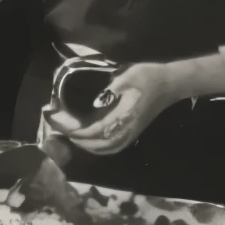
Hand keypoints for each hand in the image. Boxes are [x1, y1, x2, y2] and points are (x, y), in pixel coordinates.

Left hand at [44, 63, 177, 155]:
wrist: (170, 84)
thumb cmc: (148, 77)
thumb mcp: (129, 76)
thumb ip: (112, 89)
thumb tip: (96, 100)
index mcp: (122, 118)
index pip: (91, 130)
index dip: (71, 127)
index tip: (54, 117)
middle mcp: (124, 131)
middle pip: (94, 144)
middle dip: (73, 136)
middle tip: (55, 123)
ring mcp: (129, 134)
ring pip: (102, 148)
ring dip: (83, 143)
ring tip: (68, 130)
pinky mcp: (131, 133)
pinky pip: (110, 147)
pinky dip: (95, 146)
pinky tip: (87, 137)